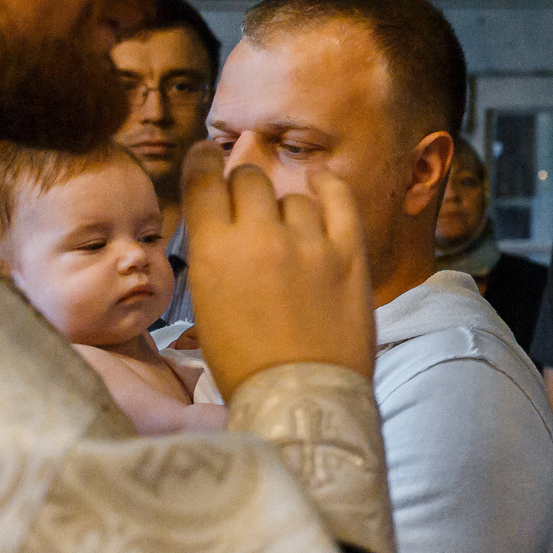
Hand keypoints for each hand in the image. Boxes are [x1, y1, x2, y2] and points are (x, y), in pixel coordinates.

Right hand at [182, 143, 375, 395]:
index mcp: (213, 251)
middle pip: (249, 180)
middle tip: (250, 207)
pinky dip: (330, 186)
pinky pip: (341, 200)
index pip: (204, 180)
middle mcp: (259, 237)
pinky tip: (323, 183)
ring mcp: (308, 243)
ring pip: (294, 197)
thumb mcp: (208, 306)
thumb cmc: (247, 365)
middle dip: (246, 189)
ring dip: (288, 210)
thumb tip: (227, 223)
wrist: (300, 398)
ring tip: (288, 237)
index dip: (204, 162)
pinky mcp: (349, 254)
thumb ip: (216, 256)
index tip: (207, 154)